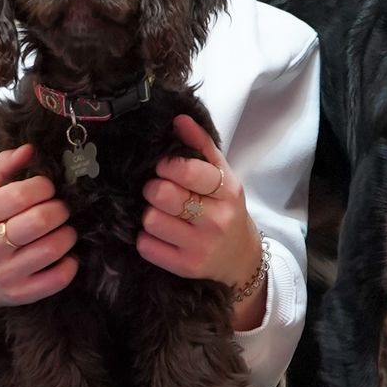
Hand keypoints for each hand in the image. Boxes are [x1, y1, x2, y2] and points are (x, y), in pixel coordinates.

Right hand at [0, 141, 76, 339]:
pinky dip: (70, 264)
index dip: (44, 187)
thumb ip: (3, 167)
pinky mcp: (22, 294)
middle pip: (40, 220)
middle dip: (59, 209)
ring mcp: (7, 273)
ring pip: (52, 248)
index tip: (47, 189)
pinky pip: (58, 278)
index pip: (20, 195)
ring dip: (68, 234)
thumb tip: (29, 148)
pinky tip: (65, 256)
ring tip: (63, 230)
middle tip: (59, 210)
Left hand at [140, 112, 266, 328]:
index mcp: (227, 191)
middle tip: (157, 191)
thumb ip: (201, 146)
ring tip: (160, 214)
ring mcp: (201, 246)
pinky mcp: (186, 267)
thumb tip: (178, 118)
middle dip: (153, 189)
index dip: (166, 165)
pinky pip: (147, 246)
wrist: (240, 258)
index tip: (163, 167)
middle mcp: (216, 220)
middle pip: (163, 195)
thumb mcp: (222, 176)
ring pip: (151, 220)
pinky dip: (146, 239)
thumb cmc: (225, 210)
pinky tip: (159, 235)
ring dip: (149, 214)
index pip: (188, 171)